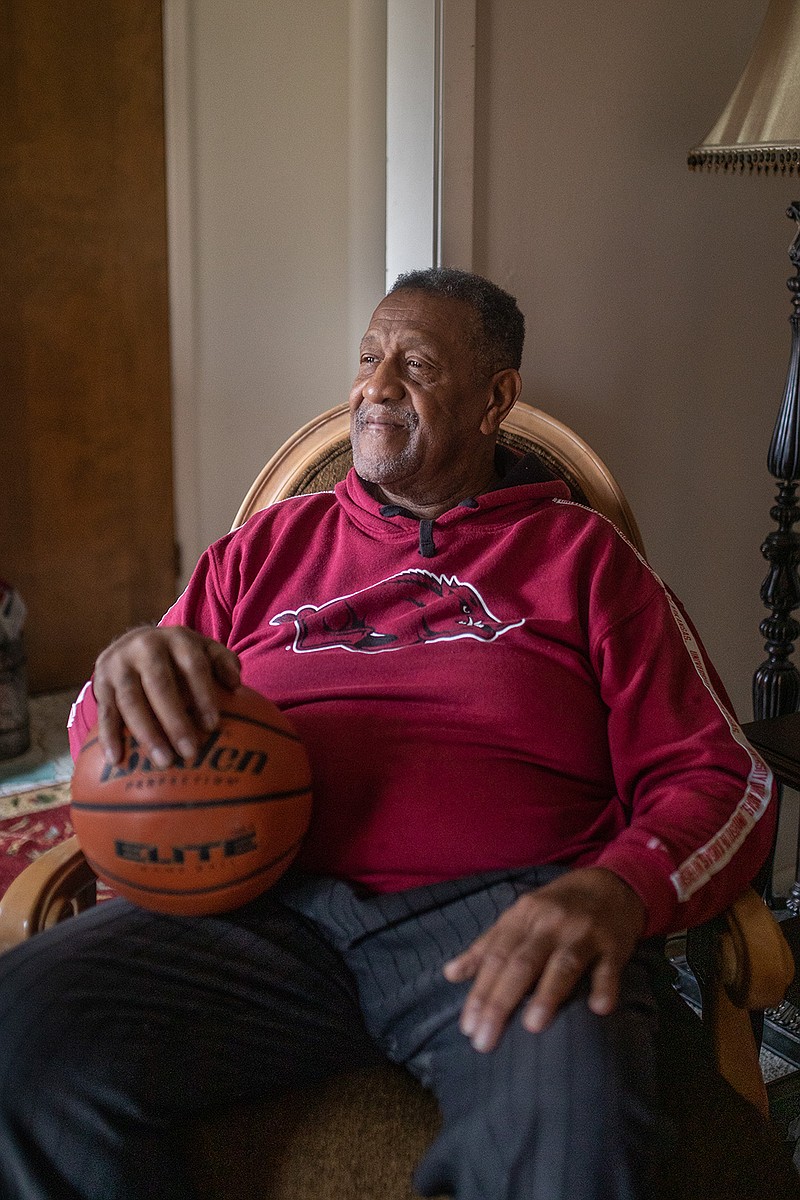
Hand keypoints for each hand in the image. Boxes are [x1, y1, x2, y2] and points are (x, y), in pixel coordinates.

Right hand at [93, 625, 240, 767]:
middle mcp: (145, 648)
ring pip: (131, 701)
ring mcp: (119, 665)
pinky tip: (117, 759)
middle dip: (175, 720)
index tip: (212, 726)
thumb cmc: (179, 655)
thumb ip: (223, 662)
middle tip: (189, 752)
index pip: (193, 667)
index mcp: (177, 639)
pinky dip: (110, 736)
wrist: (133, 641)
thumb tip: (236, 684)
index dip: (203, 695)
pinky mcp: (101, 682)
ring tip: (164, 761)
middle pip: (160, 685)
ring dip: (147, 734)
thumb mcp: (203, 649)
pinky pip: (105, 712)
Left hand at [443, 867, 646, 1051]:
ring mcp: (583, 932)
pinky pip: (609, 967)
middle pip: (522, 963)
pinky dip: (604, 986)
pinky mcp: (614, 945)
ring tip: (532, 1026)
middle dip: (501, 1002)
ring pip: (562, 964)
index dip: (480, 992)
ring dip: (547, 994)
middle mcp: (550, 923)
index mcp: (523, 917)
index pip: (496, 957)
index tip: (467, 1027)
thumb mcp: (518, 919)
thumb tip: (449, 974)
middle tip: (486, 1041)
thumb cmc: (554, 909)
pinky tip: (598, 1008)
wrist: (607, 886)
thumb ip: (486, 947)